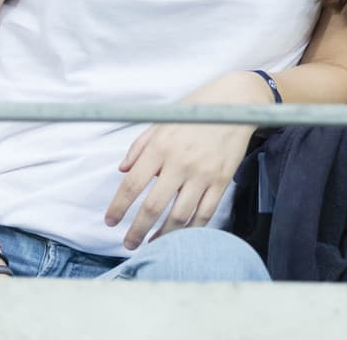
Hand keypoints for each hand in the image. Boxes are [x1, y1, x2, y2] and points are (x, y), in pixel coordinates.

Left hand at [105, 120, 255, 248]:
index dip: (118, 207)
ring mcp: (203, 174)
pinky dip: (191, 229)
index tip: (110, 221)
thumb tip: (122, 170)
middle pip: (153, 207)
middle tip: (128, 243)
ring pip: (179, 216)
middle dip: (136, 230)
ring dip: (162, 236)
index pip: (132, 184)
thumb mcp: (163, 121)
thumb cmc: (197, 109)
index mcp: (161, 146)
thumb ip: (140, 146)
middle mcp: (180, 162)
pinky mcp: (222, 180)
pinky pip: (205, 212)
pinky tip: (180, 234)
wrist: (237, 102)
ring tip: (151, 244)